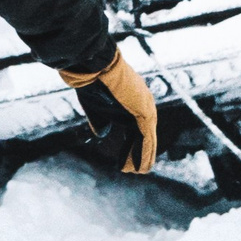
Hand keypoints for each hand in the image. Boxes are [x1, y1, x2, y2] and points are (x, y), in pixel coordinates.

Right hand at [63, 47, 158, 173]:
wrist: (95, 68)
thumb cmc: (93, 83)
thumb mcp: (95, 108)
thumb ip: (100, 121)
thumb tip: (103, 135)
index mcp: (132, 105)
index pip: (135, 131)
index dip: (129, 147)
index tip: (122, 163)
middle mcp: (143, 106)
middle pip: (144, 136)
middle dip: (138, 154)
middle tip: (133, 170)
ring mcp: (146, 109)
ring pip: (147, 139)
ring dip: (143, 157)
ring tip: (139, 172)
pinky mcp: (145, 113)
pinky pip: (146, 138)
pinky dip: (144, 153)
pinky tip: (140, 166)